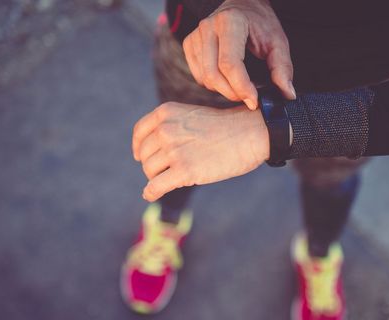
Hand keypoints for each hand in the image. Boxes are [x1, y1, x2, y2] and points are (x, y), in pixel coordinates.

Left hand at [132, 102, 269, 200]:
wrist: (249, 133)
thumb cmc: (224, 127)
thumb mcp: (191, 117)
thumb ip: (170, 128)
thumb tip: (147, 154)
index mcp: (166, 113)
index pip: (140, 133)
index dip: (139, 147)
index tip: (141, 156)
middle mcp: (166, 129)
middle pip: (145, 155)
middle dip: (154, 164)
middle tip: (170, 169)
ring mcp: (174, 150)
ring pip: (150, 171)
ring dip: (158, 177)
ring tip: (174, 176)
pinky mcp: (184, 171)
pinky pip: (155, 186)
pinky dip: (151, 193)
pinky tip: (151, 195)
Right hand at [182, 0, 295, 109]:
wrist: (242, 5)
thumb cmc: (260, 24)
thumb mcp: (277, 42)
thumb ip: (282, 67)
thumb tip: (287, 94)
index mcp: (230, 22)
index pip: (229, 63)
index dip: (241, 87)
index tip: (254, 101)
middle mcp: (207, 28)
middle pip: (213, 74)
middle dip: (232, 93)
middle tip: (250, 97)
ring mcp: (195, 36)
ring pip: (204, 78)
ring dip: (223, 90)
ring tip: (241, 85)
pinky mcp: (189, 44)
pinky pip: (198, 76)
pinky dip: (213, 84)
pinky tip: (227, 78)